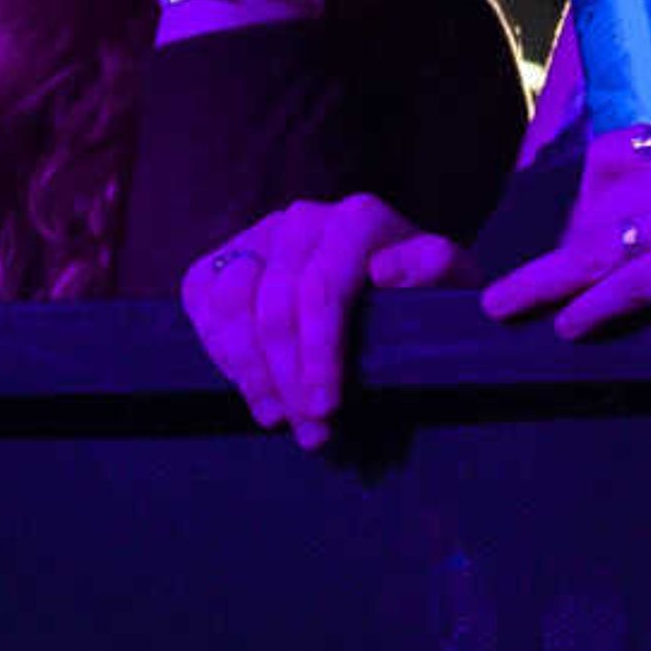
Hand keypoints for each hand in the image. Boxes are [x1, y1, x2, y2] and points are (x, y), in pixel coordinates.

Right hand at [182, 193, 468, 449]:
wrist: (390, 287)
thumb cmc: (421, 295)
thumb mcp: (447, 287)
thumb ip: (435, 269)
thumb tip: (386, 268)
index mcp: (357, 219)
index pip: (320, 290)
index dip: (318, 355)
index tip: (327, 407)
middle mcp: (302, 219)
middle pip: (273, 307)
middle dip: (288, 379)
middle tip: (310, 430)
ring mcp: (259, 235)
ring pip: (229, 305)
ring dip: (251, 373)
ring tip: (280, 417)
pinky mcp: (225, 257)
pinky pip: (202, 303)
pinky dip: (222, 353)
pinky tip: (254, 388)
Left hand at [480, 122, 650, 337]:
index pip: (620, 159)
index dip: (587, 204)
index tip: (569, 239)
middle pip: (598, 203)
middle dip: (556, 249)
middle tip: (509, 292)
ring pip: (605, 242)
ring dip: (551, 280)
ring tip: (504, 310)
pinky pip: (647, 276)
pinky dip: (604, 303)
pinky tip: (573, 330)